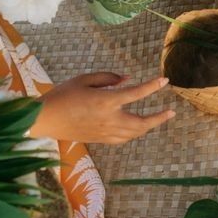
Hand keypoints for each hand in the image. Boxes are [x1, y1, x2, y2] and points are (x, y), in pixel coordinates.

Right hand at [32, 73, 174, 144]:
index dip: (152, 86)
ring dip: (149, 126)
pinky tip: (137, 129)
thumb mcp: (84, 80)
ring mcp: (105, 132)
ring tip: (158, 119)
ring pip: (135, 133)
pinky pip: (124, 139)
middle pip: (142, 122)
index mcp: (105, 101)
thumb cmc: (62, 95)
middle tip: (171, 112)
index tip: (164, 81)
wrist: (45, 120)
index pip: (136, 93)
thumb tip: (128, 79)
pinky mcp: (101, 140)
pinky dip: (134, 133)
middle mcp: (109, 119)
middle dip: (159, 118)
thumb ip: (108, 78)